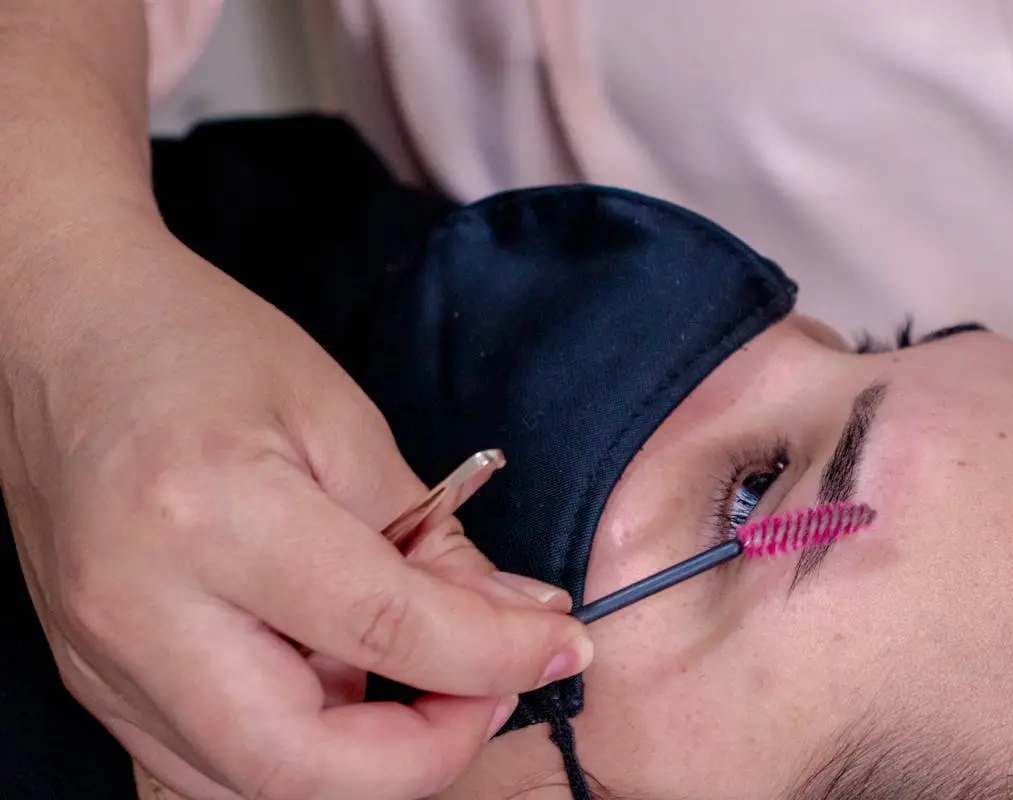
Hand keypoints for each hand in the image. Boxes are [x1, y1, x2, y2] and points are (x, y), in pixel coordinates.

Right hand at [0, 228, 590, 799]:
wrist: (59, 337)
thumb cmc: (197, 348)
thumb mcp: (338, 419)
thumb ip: (431, 535)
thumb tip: (518, 620)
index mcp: (211, 513)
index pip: (385, 631)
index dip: (496, 655)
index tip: (561, 646)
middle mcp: (141, 610)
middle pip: (303, 767)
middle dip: (430, 753)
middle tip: (490, 688)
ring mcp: (104, 661)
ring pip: (255, 789)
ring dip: (370, 762)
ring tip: (427, 683)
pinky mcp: (96, 681)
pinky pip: (212, 766)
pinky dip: (304, 751)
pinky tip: (343, 683)